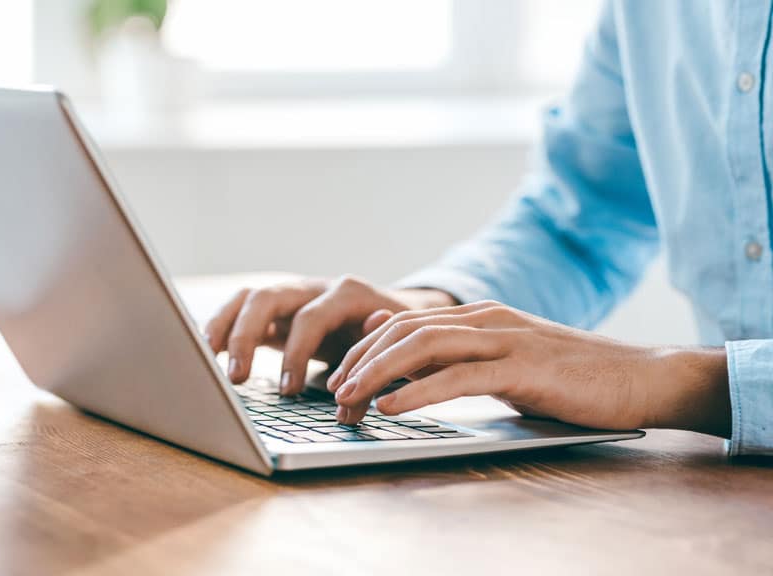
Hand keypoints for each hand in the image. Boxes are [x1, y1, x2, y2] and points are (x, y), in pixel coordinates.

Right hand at [203, 275, 456, 394]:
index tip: (288, 391)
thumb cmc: (396, 336)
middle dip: (246, 336)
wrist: (400, 315)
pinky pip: (242, 310)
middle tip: (237, 378)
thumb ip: (380, 353)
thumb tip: (369, 358)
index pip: (310, 318)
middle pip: (267, 298)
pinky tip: (206, 350)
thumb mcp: (397, 344)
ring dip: (224, 326)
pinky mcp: (278, 311)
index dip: (296, 354)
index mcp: (346, 294)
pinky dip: (222, 326)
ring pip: (248, 298)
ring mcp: (293, 296)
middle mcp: (314, 288)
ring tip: (206, 358)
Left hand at [327, 300, 731, 435]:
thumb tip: (402, 354)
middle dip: (360, 360)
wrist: (641, 377)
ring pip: (423, 347)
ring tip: (348, 398)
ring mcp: (505, 339)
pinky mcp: (523, 367)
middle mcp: (486, 320)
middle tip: (332, 392)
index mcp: (480, 317)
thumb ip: (458, 356)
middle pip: (404, 331)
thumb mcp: (504, 363)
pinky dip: (417, 392)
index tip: (338, 377)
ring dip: (378, 374)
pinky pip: (458, 377)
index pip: (404, 324)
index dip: (364, 349)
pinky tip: (391, 407)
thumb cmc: (572, 378)